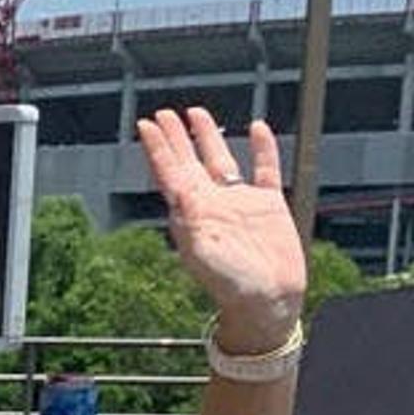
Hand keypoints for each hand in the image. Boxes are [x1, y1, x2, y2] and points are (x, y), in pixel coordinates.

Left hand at [136, 105, 309, 348]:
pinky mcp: (269, 205)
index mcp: (191, 213)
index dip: (157, 147)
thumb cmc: (230, 284)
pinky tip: (257, 128)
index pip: (169, 172)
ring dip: (208, 137)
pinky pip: (265, 168)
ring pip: (221, 160)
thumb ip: (190, 223)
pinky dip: (262, 147)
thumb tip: (178, 192)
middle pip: (189, 161)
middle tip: (163, 113)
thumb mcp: (203, 253)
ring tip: (196, 113)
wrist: (266, 301)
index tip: (146, 123)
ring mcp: (240, 202)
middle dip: (175, 137)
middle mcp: (212, 203)